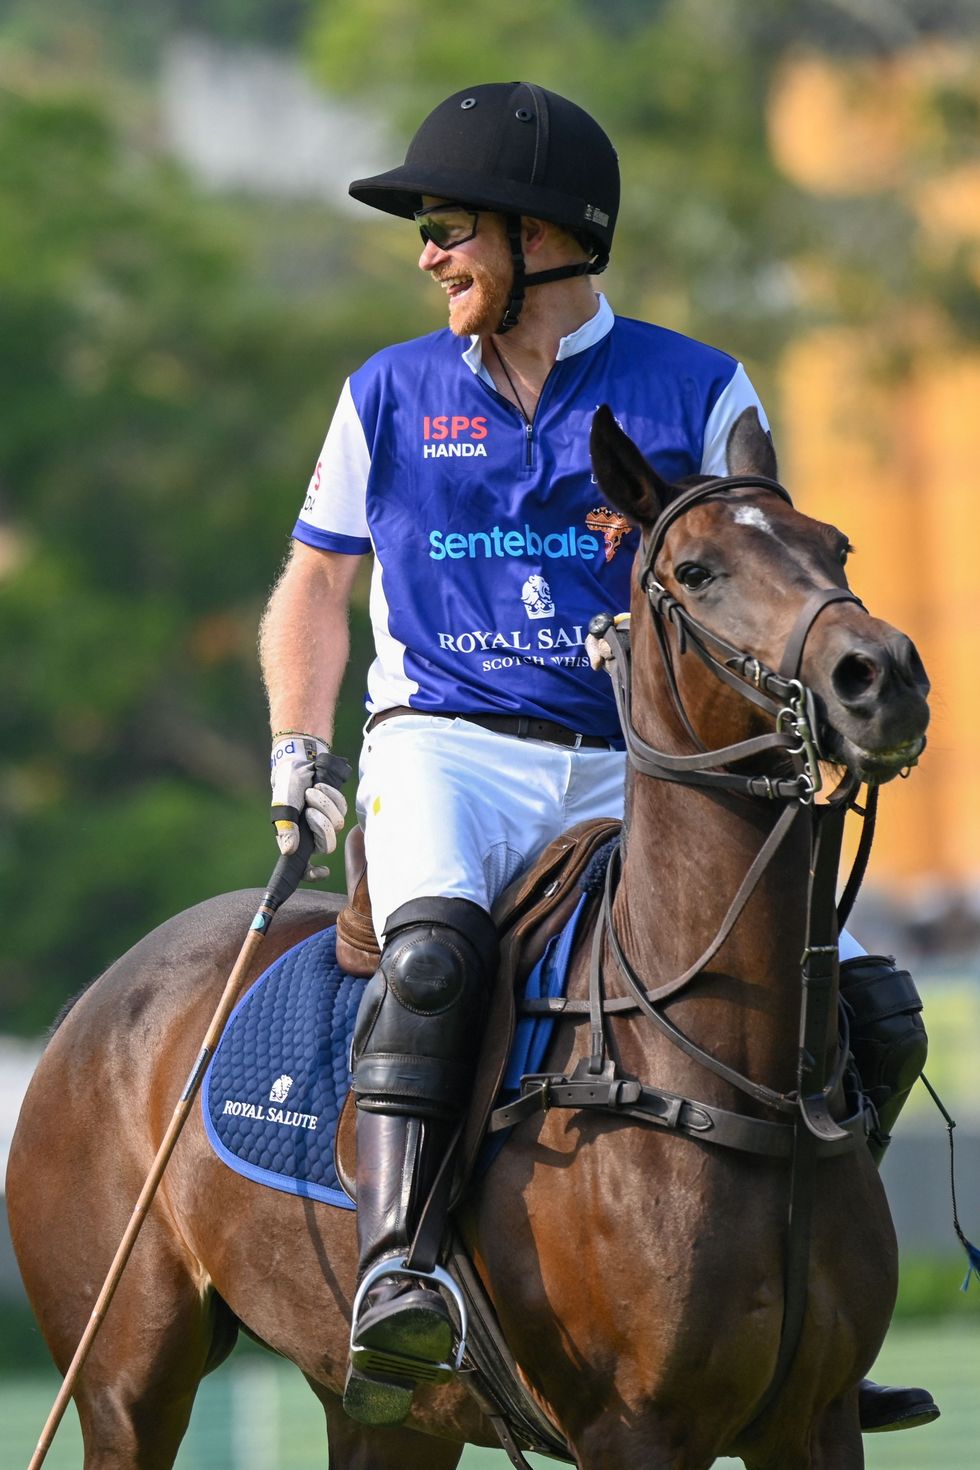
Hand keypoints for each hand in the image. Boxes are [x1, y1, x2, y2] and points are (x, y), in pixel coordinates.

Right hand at [270, 733, 349, 871]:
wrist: (299, 765)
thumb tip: (288, 851)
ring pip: (337, 824)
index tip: (323, 871)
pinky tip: (321, 786)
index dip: (313, 874)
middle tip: (310, 809)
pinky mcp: (337, 808)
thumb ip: (286, 828)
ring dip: (325, 804)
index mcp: (297, 841)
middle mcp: (312, 835)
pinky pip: (343, 808)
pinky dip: (332, 795)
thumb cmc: (287, 788)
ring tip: (312, 792)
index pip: (304, 868)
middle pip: (328, 845)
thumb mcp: (283, 806)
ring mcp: (327, 822)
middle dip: (321, 825)